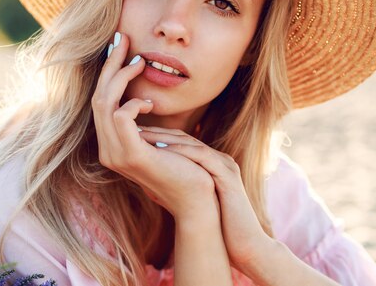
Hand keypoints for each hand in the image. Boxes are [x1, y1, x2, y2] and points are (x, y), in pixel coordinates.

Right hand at [91, 32, 218, 220]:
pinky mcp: (132, 155)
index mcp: (112, 144)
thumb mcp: (159, 136)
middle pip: (98, 97)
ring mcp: (116, 154)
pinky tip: (149, 101)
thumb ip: (144, 121)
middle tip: (123, 39)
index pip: (101, 101)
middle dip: (110, 65)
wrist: (196, 196)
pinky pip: (120, 116)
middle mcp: (107, 149)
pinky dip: (133, 102)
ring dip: (121, 77)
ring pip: (105, 102)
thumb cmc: (183, 165)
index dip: (108, 73)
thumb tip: (141, 98)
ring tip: (140, 61)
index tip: (119, 47)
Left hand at [138, 126, 271, 269]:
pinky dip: (181, 152)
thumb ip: (177, 192)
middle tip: (132, 129)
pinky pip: (203, 157)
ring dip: (165, 138)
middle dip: (157, 132)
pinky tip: (160, 150)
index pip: (180, 142)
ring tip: (141, 136)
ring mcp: (225, 166)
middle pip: (184, 137)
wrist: (245, 246)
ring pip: (191, 143)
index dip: (156, 137)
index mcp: (212, 165)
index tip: (130, 137)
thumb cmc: (219, 229)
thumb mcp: (194, 204)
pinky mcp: (228, 176)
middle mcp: (220, 160)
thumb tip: (149, 187)